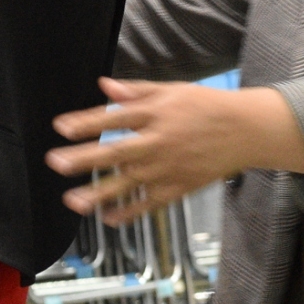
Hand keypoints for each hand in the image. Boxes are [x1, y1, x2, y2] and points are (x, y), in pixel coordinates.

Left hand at [46, 77, 303, 224]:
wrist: (246, 130)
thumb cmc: (207, 106)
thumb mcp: (173, 90)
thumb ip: (136, 90)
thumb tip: (104, 85)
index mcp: (157, 113)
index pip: (115, 118)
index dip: (86, 122)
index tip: (61, 128)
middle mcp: (160, 141)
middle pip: (117, 151)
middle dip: (85, 158)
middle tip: (57, 163)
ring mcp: (169, 167)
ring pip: (130, 183)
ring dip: (100, 193)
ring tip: (73, 201)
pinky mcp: (179, 187)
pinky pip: (150, 203)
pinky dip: (130, 212)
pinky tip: (109, 218)